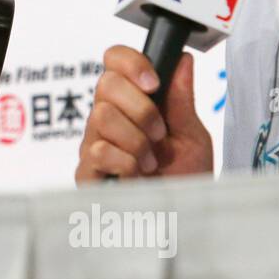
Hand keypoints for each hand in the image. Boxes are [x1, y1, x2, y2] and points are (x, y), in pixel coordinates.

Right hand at [75, 47, 212, 182]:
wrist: (183, 219)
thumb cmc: (186, 179)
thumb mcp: (192, 136)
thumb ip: (181, 99)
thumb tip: (181, 59)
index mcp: (130, 102)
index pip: (114, 61)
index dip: (130, 62)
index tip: (154, 83)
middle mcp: (106, 119)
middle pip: (106, 84)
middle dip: (141, 109)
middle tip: (159, 134)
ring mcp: (93, 144)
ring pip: (102, 117)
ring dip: (137, 141)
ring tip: (150, 163)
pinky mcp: (86, 172)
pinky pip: (99, 151)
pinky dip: (127, 163)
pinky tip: (136, 176)